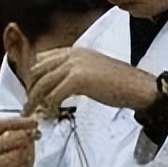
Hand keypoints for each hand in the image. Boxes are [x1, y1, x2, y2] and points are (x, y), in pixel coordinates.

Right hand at [0, 117, 36, 166]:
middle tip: (34, 133)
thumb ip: (27, 130)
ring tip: (31, 152)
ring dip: (18, 154)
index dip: (14, 122)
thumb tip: (36, 116)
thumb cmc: (18, 158)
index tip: (33, 121)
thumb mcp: (24, 142)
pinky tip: (27, 166)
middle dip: (18, 136)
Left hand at [25, 47, 157, 114]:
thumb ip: (78, 71)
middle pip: (40, 70)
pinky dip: (50, 107)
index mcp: (76, 51)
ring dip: (35, 100)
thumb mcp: (95, 69)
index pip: (44, 58)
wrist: (138, 87)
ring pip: (44, 83)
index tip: (32, 89)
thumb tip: (64, 83)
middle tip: (29, 104)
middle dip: (31, 88)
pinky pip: (54, 95)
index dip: (35, 75)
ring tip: (32, 113)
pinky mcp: (78, 79)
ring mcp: (75, 65)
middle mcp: (73, 54)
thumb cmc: (121, 83)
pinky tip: (50, 115)